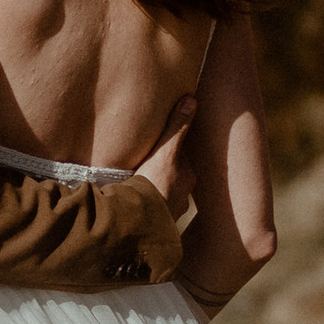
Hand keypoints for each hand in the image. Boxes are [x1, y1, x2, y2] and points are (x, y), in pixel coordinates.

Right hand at [134, 95, 197, 222]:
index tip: (156, 145)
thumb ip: (177, 127)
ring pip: (162, 194)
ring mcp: (169, 213)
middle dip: (161, 170)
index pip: (180, 157)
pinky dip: (144, 204)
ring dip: (152, 189)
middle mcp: (183, 197)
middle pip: (172, 176)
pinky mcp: (154, 224)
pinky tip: (131, 201)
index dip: (168, 149)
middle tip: (143, 163)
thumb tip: (192, 99)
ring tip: (134, 182)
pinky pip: (150, 210)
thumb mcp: (165, 150)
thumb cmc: (154, 183)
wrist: (140, 222)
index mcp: (187, 177)